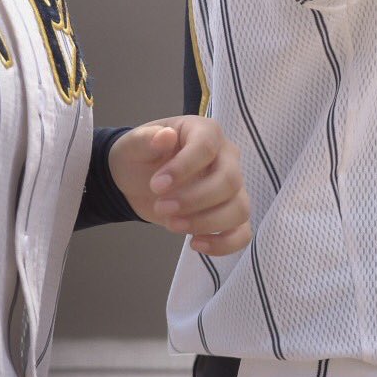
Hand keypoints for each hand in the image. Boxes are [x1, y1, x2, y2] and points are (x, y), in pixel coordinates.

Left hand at [108, 115, 251, 256]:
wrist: (141, 179)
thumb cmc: (142, 156)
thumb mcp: (134, 144)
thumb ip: (146, 139)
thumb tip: (165, 136)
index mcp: (206, 132)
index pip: (207, 147)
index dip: (184, 168)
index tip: (156, 186)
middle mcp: (227, 157)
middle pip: (229, 181)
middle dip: (194, 200)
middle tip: (160, 207)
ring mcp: (233, 187)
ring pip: (239, 208)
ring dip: (206, 223)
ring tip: (172, 226)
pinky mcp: (229, 213)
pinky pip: (242, 232)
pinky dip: (224, 244)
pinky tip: (195, 244)